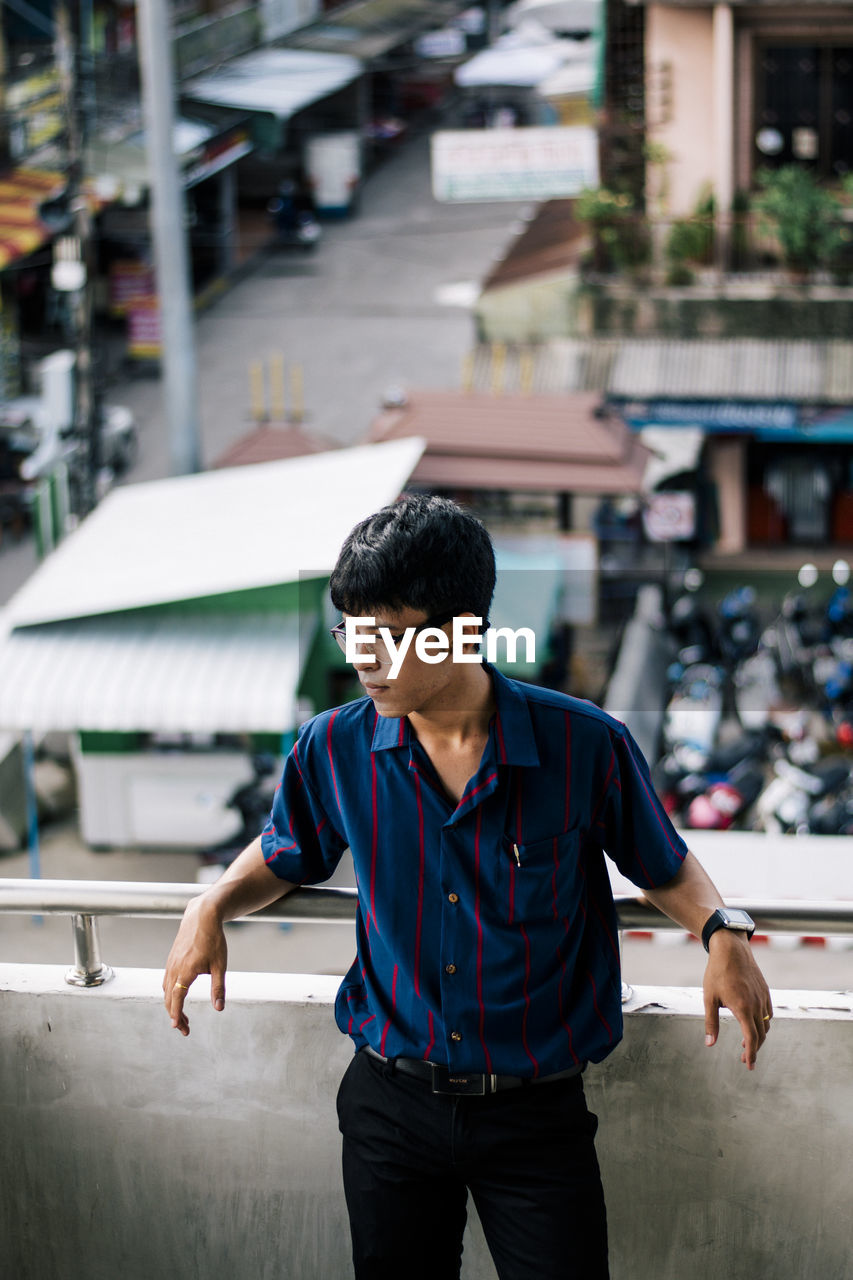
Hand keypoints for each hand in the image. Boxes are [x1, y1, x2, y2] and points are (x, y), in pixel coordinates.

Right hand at [163, 895, 227, 1036]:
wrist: (202, 915)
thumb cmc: (213, 939)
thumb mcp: (220, 965)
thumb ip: (218, 988)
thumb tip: (219, 1008)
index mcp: (185, 971)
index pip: (177, 999)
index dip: (176, 1014)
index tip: (177, 1027)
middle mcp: (174, 968)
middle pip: (169, 998)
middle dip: (175, 1015)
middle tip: (184, 1029)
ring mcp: (170, 963)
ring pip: (166, 990)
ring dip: (172, 1005)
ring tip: (182, 1017)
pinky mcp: (171, 958)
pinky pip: (166, 980)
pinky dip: (170, 993)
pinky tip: (179, 996)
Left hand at [703, 930, 772, 1069]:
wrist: (731, 949)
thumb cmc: (717, 973)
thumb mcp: (709, 998)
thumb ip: (711, 1022)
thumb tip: (710, 1044)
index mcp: (743, 1008)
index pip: (752, 1039)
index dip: (752, 1054)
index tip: (750, 1066)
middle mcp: (757, 1004)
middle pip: (761, 1034)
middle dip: (754, 1049)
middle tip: (745, 1059)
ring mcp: (763, 997)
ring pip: (766, 1024)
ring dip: (759, 1037)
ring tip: (747, 1044)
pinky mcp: (765, 991)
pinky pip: (768, 1012)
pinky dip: (763, 1023)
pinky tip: (754, 1024)